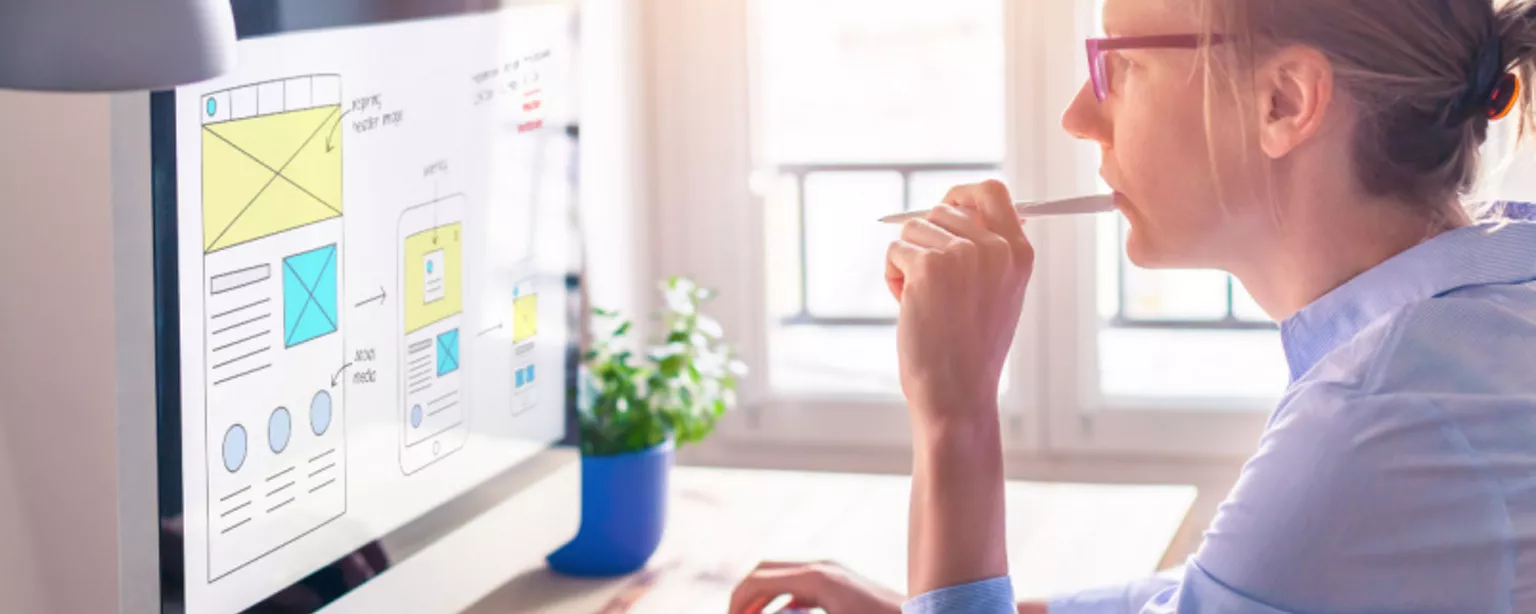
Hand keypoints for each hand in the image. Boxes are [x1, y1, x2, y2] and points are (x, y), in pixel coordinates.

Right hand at [729, 560, 903, 613]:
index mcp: (815, 578)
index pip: (758, 579)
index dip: (737, 601)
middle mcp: (822, 568)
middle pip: (766, 570)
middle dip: (744, 595)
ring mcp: (833, 572)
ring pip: (782, 577)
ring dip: (762, 597)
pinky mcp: (841, 583)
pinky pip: (800, 586)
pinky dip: (782, 600)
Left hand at [884, 180, 1034, 429]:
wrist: (957, 393)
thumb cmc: (971, 350)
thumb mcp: (998, 294)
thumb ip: (988, 251)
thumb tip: (960, 208)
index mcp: (1019, 253)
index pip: (992, 192)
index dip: (962, 194)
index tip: (945, 205)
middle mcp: (995, 247)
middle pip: (941, 210)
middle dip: (926, 242)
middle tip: (932, 286)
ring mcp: (962, 254)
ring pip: (913, 230)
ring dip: (908, 263)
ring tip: (924, 302)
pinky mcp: (928, 266)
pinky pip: (895, 251)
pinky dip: (893, 279)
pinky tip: (909, 308)